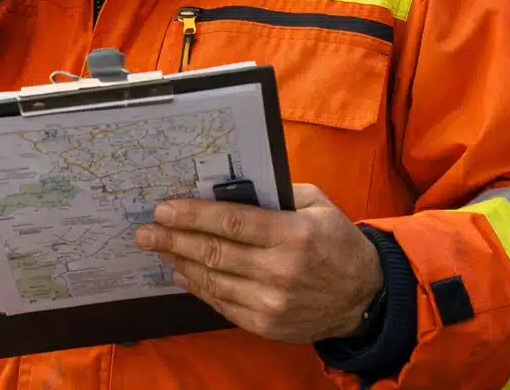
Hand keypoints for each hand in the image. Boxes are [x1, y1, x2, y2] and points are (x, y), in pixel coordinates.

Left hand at [134, 184, 383, 343]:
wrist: (365, 298)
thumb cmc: (336, 241)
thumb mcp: (315, 204)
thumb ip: (275, 192)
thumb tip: (231, 184)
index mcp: (292, 234)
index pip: (231, 222)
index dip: (192, 215)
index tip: (163, 208)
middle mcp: (279, 271)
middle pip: (214, 252)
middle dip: (172, 239)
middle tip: (144, 231)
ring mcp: (272, 303)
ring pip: (212, 280)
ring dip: (179, 262)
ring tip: (156, 248)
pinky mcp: (267, 325)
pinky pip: (222, 304)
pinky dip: (198, 288)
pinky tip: (181, 273)